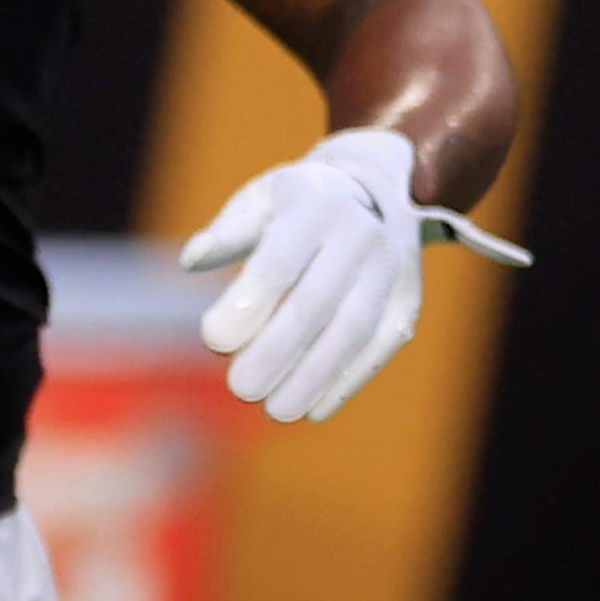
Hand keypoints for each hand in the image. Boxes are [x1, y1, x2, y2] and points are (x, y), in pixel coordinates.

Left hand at [177, 128, 433, 425]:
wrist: (376, 190)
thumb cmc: (295, 207)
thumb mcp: (258, 203)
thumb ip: (226, 234)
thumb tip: (192, 260)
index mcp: (314, 205)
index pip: (281, 261)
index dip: (248, 304)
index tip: (214, 341)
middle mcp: (359, 233)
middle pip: (317, 302)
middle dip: (277, 351)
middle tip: (241, 389)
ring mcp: (390, 268)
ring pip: (353, 330)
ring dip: (313, 377)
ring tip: (276, 410)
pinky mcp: (407, 301)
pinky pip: (380, 346)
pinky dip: (347, 382)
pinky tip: (313, 408)